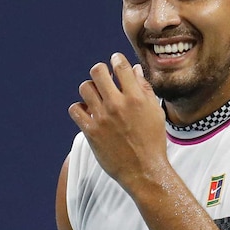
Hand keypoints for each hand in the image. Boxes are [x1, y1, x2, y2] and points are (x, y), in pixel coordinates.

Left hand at [68, 53, 167, 189]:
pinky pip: (74, 109)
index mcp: (136, 98)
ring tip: (95, 97)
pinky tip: (87, 112)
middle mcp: (117, 105)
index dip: (116, 59)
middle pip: (97, 71)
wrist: (144, 170)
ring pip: (84, 88)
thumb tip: (134, 70)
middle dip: (100, 71)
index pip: (120, 66)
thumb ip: (144, 89)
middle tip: (103, 78)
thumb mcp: (155, 112)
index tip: (115, 60)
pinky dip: (79, 108)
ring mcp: (102, 117)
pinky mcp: (91, 131)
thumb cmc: (152, 140)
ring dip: (89, 89)